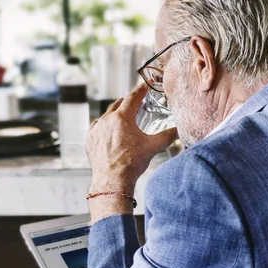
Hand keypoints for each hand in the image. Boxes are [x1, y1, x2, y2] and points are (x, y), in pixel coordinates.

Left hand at [86, 83, 176, 220]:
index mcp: (122, 118)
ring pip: (106, 115)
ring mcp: (96, 129)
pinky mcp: (90, 139)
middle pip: (118, 104)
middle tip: (135, 104)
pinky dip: (104, 126)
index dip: (140, 90)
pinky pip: (97, 127)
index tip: (143, 86)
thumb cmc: (131, 164)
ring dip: (115, 115)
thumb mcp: (153, 147)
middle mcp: (107, 120)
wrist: (112, 181)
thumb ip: (167, 136)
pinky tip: (109, 131)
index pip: (133, 97)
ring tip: (123, 119)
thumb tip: (178, 131)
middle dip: (128, 102)